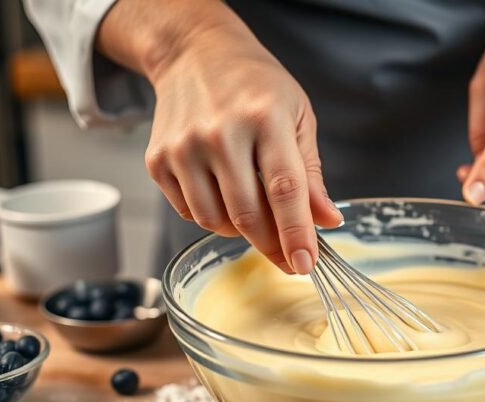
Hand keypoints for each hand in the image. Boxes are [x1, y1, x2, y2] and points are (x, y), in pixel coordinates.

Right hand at [142, 22, 341, 274]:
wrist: (194, 53)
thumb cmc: (256, 86)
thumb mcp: (297, 118)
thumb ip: (310, 174)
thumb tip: (326, 221)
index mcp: (265, 117)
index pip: (285, 190)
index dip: (296, 234)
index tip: (305, 265)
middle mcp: (220, 133)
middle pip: (248, 215)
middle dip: (271, 244)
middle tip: (287, 256)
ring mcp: (183, 147)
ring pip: (215, 221)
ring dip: (239, 229)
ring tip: (252, 207)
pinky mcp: (158, 160)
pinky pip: (189, 212)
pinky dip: (211, 214)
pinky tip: (221, 190)